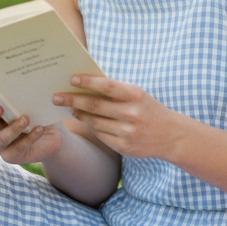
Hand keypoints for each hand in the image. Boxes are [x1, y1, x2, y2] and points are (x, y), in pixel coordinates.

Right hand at [0, 76, 63, 165]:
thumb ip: (23, 91)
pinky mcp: (12, 156)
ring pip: (1, 138)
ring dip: (12, 129)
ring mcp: (0, 143)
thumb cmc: (37, 113)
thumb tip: (23, 70)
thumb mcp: (31, 100)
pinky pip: (19, 148)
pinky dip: (29, 138)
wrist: (51, 138)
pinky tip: (39, 129)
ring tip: (25, 119)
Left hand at [53, 75, 178, 159]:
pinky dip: (91, 127)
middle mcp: (131, 113)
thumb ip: (115, 91)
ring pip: (94, 122)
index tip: (71, 79)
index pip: (106, 86)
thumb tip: (85, 83)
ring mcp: (127, 132)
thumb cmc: (147, 108)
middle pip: (95, 106)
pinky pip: (101, 135)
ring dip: (79, 114)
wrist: (170, 135)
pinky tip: (84, 121)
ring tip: (69, 108)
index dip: (87, 82)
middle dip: (72, 100)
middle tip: (56, 97)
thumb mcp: (137, 95)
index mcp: (135, 95)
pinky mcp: (124, 146)